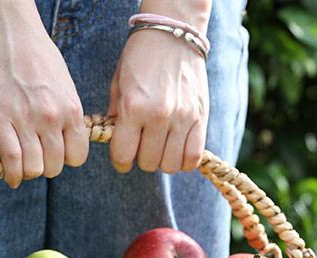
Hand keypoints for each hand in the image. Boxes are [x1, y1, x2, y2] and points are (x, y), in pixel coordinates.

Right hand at [0, 0, 88, 187]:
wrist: (8, 27)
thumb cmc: (37, 53)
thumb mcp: (64, 84)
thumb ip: (67, 113)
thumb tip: (67, 140)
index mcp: (71, 109)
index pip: (77, 157)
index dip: (66, 159)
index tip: (56, 153)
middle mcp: (51, 118)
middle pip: (55, 166)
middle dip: (46, 166)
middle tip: (36, 156)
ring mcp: (25, 120)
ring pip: (34, 168)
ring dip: (28, 170)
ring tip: (22, 162)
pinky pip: (11, 161)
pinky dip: (12, 175)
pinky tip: (10, 176)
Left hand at [108, 18, 208, 173]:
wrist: (173, 33)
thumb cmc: (141, 57)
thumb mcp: (119, 83)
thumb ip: (116, 116)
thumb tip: (117, 142)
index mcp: (133, 107)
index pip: (123, 155)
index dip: (120, 161)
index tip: (123, 158)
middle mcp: (158, 116)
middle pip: (148, 163)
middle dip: (141, 158)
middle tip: (143, 145)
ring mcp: (182, 118)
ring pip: (170, 165)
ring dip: (163, 160)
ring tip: (160, 147)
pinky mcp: (200, 118)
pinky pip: (193, 157)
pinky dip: (184, 161)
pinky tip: (177, 150)